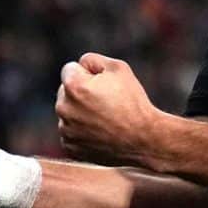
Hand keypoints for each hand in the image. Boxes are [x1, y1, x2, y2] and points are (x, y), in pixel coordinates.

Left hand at [55, 52, 164, 166]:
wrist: (143, 139)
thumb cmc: (132, 101)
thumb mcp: (118, 68)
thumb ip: (92, 60)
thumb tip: (80, 66)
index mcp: (73, 86)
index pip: (69, 69)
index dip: (88, 73)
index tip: (104, 84)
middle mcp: (64, 108)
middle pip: (66, 91)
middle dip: (81, 92)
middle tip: (106, 102)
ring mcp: (66, 130)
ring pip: (69, 112)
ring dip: (81, 112)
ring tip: (106, 118)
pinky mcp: (70, 147)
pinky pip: (71, 132)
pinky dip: (82, 131)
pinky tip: (101, 132)